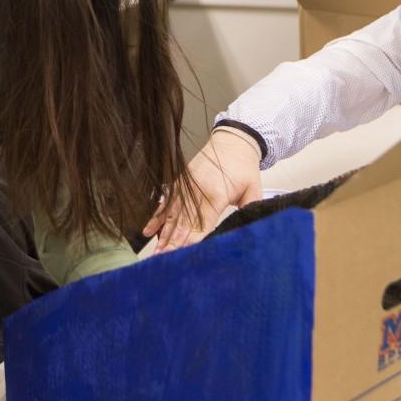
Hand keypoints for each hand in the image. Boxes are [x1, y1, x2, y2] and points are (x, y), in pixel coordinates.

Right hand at [143, 130, 262, 251]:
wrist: (233, 141)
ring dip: (163, 234)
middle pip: (183, 222)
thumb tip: (249, 230)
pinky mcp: (180, 183)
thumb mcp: (253, 189)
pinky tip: (148, 230)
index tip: (183, 254)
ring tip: (156, 252)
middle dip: (173, 243)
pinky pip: (166, 203)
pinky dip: (156, 217)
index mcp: (216, 195)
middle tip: (163, 260)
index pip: (202, 224)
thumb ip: (249, 210)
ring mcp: (186, 187)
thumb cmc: (243, 166)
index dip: (192, 240)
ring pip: (172, 215)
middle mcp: (197, 191)